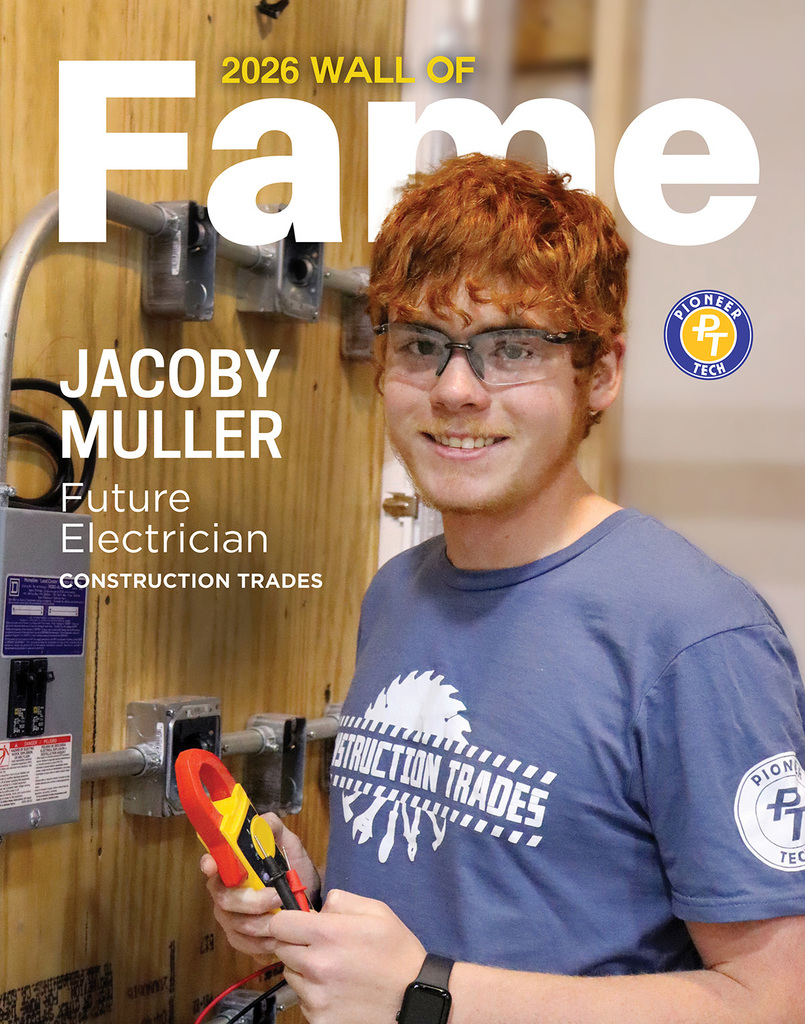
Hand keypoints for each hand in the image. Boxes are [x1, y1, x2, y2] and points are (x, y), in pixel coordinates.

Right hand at [200, 812, 320, 961]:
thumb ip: (273, 828)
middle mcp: (224, 891)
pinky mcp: (240, 939)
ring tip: (283, 921)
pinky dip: (261, 944)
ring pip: (235, 925)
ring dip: (261, 924)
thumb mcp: (288, 843)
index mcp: (233, 866)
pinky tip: (277, 939)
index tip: (213, 866)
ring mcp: (230, 917)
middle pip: (225, 900)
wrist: (309, 900)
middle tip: (277, 897)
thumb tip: (261, 822)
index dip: (210, 865)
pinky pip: (243, 944)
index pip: (212, 863)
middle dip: (251, 901)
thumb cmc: (294, 868)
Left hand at [269, 889, 425, 1023]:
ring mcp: (316, 997)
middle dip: (296, 943)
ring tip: (334, 969)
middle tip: (321, 946)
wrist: (413, 998)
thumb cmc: (396, 952)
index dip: (287, 920)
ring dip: (304, 969)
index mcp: (327, 935)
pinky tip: (338, 989)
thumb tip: (318, 907)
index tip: (298, 923)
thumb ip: (340, 900)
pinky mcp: (319, 1019)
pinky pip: (303, 1000)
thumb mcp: (376, 911)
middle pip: (282, 949)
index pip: (279, 924)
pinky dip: (314, 993)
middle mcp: (316, 966)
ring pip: (291, 975)